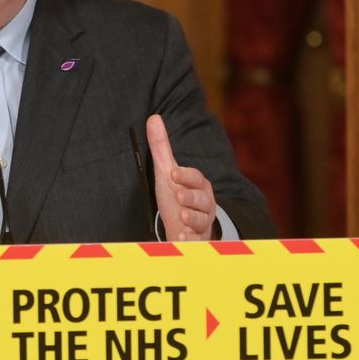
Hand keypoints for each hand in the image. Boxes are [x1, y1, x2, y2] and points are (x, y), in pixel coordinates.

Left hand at [146, 114, 215, 240]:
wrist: (185, 226)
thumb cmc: (177, 197)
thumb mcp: (167, 172)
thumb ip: (161, 147)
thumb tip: (154, 118)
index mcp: (198, 185)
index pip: (196, 178)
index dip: (186, 176)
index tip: (173, 174)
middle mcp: (204, 204)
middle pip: (203, 199)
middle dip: (192, 198)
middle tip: (179, 196)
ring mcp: (201, 222)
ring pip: (202, 220)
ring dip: (192, 218)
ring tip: (182, 217)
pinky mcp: (197, 240)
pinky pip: (197, 241)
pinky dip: (189, 241)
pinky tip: (181, 238)